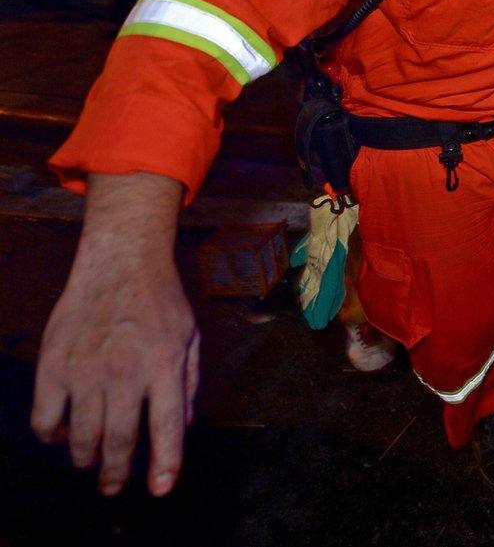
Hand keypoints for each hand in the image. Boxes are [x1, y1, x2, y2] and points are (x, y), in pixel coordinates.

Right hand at [31, 172, 198, 496]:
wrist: (119, 263)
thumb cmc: (160, 302)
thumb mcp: (190, 339)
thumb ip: (188, 385)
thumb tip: (184, 427)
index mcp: (164, 365)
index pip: (167, 425)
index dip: (164, 462)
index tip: (160, 489)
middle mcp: (124, 371)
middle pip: (119, 439)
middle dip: (117, 472)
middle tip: (114, 487)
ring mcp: (84, 369)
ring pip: (80, 436)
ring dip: (85, 458)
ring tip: (91, 463)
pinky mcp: (53, 364)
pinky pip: (44, 417)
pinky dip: (51, 434)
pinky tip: (60, 434)